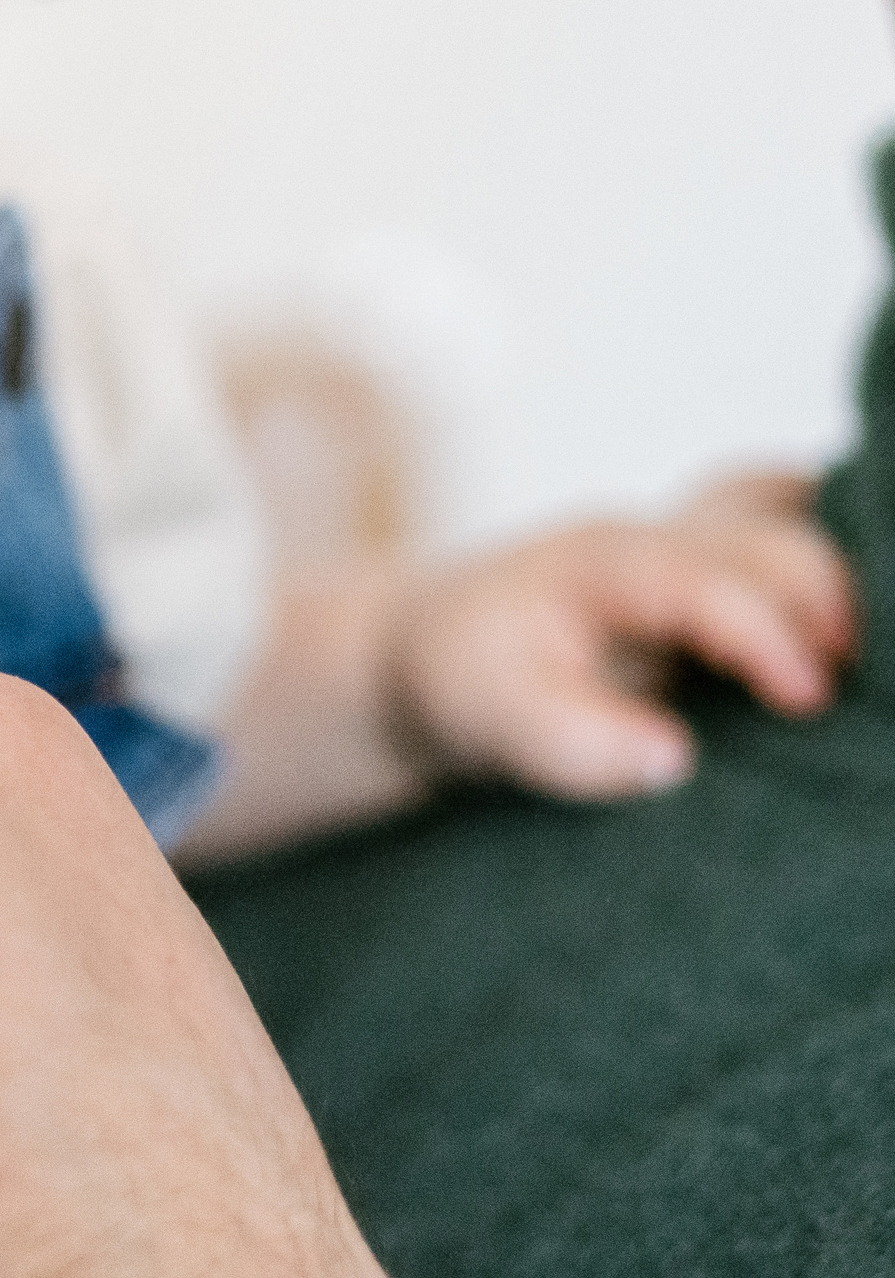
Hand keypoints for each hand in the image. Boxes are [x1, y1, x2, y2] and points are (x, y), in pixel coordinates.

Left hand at [393, 471, 853, 797]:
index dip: (767, 635)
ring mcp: (690, 543)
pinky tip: (851, 631)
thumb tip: (673, 762)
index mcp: (605, 562)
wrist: (428, 646)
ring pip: (788, 515)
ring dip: (840, 570)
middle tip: (865, 692)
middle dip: (830, 600)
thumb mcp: (492, 718)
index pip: (708, 582)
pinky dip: (826, 566)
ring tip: (872, 658)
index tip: (808, 699)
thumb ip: (572, 742)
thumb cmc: (463, 679)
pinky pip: (786, 535)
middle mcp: (659, 536)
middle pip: (772, 537)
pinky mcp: (710, 571)